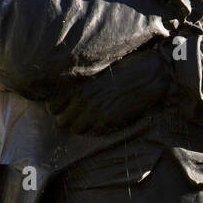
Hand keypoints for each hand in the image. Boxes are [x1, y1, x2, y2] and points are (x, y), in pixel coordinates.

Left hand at [46, 48, 172, 135]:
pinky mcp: (110, 121)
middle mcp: (85, 101)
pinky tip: (100, 122)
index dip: (57, 108)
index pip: (53, 106)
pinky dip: (94, 130)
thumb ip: (82, 84)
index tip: (63, 107)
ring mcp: (97, 113)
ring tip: (88, 120)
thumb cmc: (126, 68)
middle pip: (62, 121)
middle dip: (67, 120)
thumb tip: (70, 96)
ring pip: (76, 130)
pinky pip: (93, 133)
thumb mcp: (99, 72)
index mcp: (80, 86)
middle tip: (75, 117)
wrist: (149, 74)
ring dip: (80, 127)